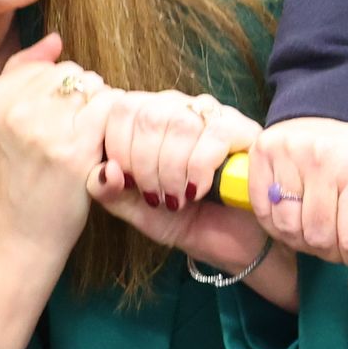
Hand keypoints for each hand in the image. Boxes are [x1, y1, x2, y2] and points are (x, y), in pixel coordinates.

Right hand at [0, 38, 111, 262]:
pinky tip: (103, 147)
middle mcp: (14, 109)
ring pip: (94, 88)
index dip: (62, 92)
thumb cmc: (13, 176)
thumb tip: (56, 40)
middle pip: (73, 74)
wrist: (18, 233)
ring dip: (101, 110)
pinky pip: (109, 111)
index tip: (58, 122)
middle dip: (84, 98)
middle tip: (77, 133)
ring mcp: (44, 129)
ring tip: (89, 140)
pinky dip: (114, 125)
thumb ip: (21, 74)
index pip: (47, 68)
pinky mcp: (74, 151)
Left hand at [84, 82, 270, 278]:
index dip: (117, 148)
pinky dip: (199, 171)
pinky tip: (198, 191)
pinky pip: (212, 137)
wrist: (227, 242)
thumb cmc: (180, 218)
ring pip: (179, 123)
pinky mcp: (242, 128)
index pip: (120, 108)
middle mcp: (176, 106)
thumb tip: (105, 169)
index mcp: (144, 117)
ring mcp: (210, 114)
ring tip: (177, 199)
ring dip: (172, 171)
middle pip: (146, 114)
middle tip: (155, 198)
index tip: (125, 184)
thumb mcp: (133, 209)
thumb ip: (106, 190)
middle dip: (143, 165)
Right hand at [252, 117, 347, 274]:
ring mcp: (294, 152)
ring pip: (290, 229)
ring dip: (302, 239)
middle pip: (319, 238)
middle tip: (336, 239)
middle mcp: (329, 158)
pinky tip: (295, 214)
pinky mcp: (265, 152)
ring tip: (316, 227)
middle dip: (329, 250)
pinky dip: (278, 223)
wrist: (341, 109)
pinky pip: (265, 211)